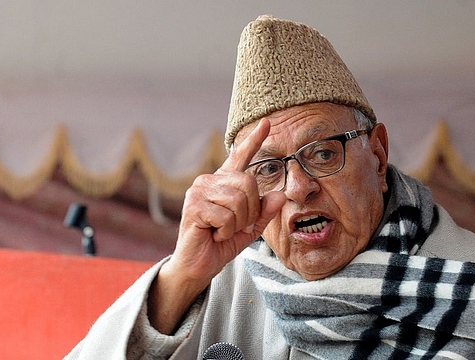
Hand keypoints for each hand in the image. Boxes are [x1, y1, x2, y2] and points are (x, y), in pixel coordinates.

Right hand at [148, 119, 284, 333]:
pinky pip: (226, 216)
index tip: (268, 122)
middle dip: (250, 211)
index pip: (241, 156)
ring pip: (239, 201)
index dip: (254, 139)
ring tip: (221, 231)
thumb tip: (281, 194)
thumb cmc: (220, 245)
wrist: (197, 266)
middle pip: (249, 183)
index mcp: (224, 183)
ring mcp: (199, 191)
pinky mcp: (193, 206)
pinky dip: (226, 231)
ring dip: (237, 224)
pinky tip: (213, 234)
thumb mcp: (249, 229)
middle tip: (235, 226)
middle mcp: (209, 181)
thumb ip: (264, 212)